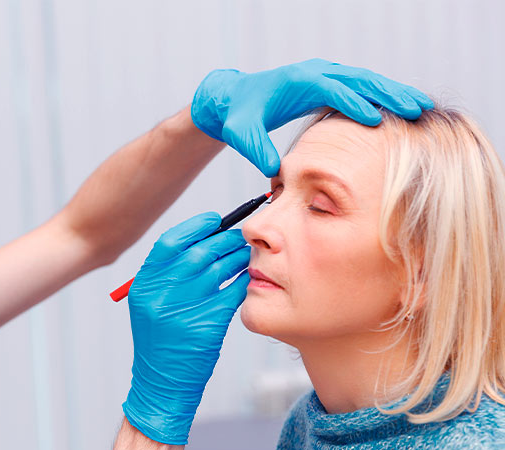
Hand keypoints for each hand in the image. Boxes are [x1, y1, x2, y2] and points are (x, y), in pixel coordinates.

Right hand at [122, 213, 250, 443]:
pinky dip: (242, 282)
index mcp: (145, 286)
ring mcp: (183, 311)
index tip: (214, 221)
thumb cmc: (160, 343)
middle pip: (198, 252)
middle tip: (239, 237)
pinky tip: (246, 279)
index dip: (195, 227)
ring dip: (236, 258)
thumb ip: (168, 275)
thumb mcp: (150, 306)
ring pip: (219, 270)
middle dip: (224, 240)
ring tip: (245, 256)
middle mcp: (161, 295)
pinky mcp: (206, 327)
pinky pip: (231, 293)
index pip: (170, 242)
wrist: (161, 385)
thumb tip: (203, 239)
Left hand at [191, 58, 433, 176]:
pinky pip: (360, 87)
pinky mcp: (328, 84)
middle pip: (360, 79)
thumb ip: (256, 150)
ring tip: (420, 106)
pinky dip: (382, 96)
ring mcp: (325, 75)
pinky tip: (402, 108)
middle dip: (389, 94)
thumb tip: (273, 170)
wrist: (235, 98)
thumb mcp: (242, 134)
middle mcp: (316, 72)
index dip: (356, 105)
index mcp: (299, 80)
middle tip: (417, 109)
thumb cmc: (239, 115)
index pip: (333, 90)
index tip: (377, 122)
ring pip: (366, 80)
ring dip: (394, 93)